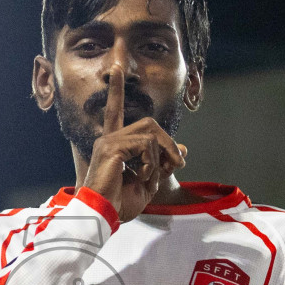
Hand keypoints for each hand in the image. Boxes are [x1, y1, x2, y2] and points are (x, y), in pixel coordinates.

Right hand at [80, 61, 185, 222]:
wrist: (104, 215)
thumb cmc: (120, 203)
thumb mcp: (149, 182)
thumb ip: (162, 164)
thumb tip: (181, 150)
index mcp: (114, 144)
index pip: (116, 111)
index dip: (117, 90)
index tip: (116, 69)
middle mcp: (109, 138)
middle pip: (149, 124)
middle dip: (168, 143)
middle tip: (177, 164)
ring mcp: (109, 141)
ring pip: (150, 133)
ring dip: (162, 155)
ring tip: (155, 176)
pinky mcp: (112, 148)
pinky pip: (145, 146)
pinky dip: (152, 163)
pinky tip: (143, 177)